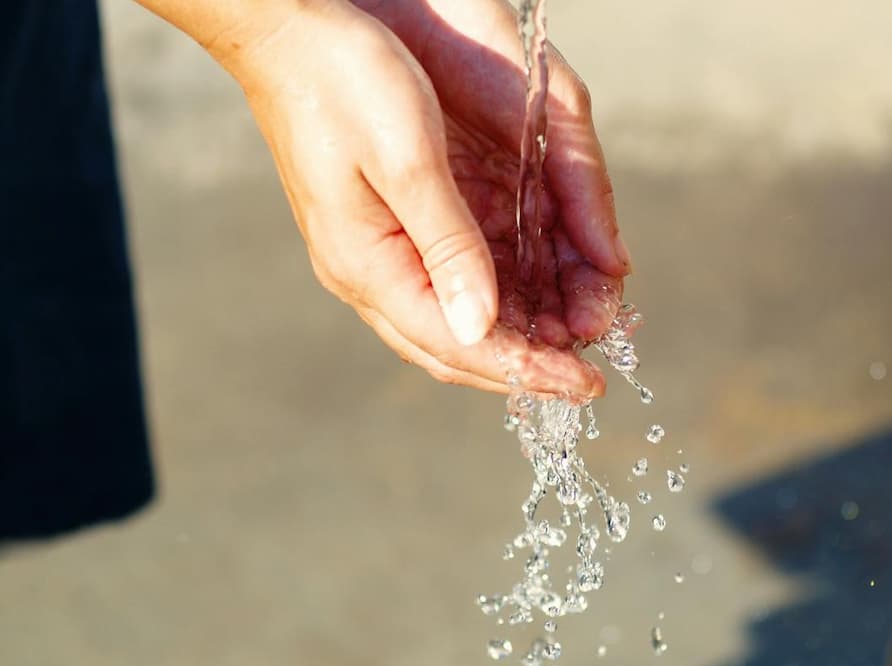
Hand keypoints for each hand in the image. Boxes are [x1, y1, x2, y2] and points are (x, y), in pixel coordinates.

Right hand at [216, 0, 630, 396]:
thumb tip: (480, 327)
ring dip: (511, 339)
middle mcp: (366, 274)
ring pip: (449, 323)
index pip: (457, 344)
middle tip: (585, 379)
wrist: (287, 33)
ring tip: (570, 343)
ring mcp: (370, 256)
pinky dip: (492, 303)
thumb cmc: (343, 82)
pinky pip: (443, 288)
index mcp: (367, 265)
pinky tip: (530, 302)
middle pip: (453, 349)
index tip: (584, 385)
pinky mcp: (383, 232)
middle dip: (523, 369)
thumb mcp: (408, 161)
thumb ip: (448, 246)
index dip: (525, 370)